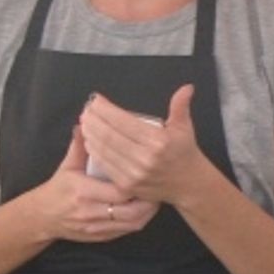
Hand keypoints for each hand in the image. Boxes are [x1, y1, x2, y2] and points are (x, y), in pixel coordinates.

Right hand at [39, 126, 158, 241]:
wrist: (43, 217)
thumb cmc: (58, 189)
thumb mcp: (67, 166)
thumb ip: (79, 146)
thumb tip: (86, 122)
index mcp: (84, 192)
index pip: (119, 191)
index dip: (136, 184)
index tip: (145, 173)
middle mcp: (91, 212)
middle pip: (130, 211)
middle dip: (147, 201)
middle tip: (156, 186)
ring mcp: (97, 227)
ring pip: (132, 224)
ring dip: (147, 212)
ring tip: (154, 198)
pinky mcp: (101, 237)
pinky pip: (126, 231)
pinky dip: (138, 220)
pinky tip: (145, 210)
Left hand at [80, 86, 212, 206]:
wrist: (189, 185)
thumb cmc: (184, 153)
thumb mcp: (185, 128)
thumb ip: (180, 106)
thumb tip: (187, 87)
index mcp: (158, 141)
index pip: (123, 121)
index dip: (105, 110)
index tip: (96, 101)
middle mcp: (145, 158)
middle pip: (109, 135)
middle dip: (93, 120)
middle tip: (86, 110)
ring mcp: (134, 173)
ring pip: (104, 150)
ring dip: (90, 134)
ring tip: (84, 122)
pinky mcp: (127, 185)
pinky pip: (105, 165)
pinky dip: (94, 151)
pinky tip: (89, 141)